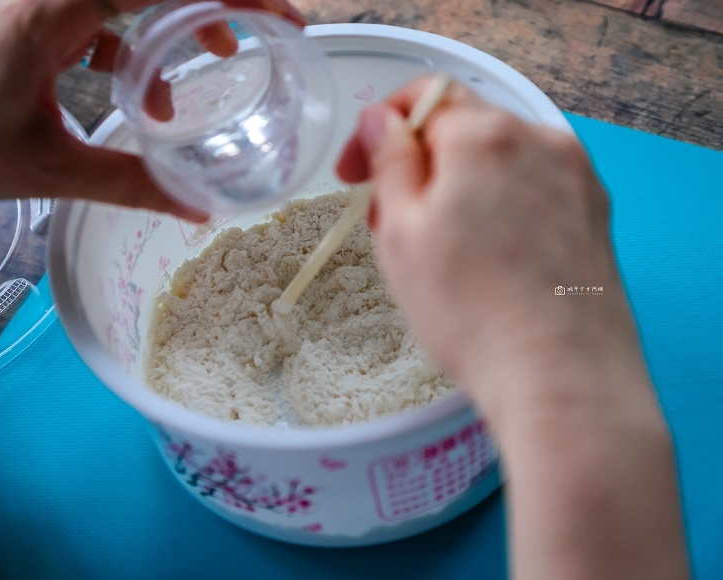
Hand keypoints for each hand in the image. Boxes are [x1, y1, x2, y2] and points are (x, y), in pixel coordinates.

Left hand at [0, 0, 303, 224]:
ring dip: (178, 23)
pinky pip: (103, 20)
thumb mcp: (50, 172)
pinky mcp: (34, 25)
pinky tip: (148, 103)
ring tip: (216, 61)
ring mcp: (39, 6)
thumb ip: (130, 186)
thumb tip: (199, 209)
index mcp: (49, 12)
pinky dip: (137, 52)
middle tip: (264, 30)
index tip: (276, 15)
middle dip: (213, 3)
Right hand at [337, 78, 641, 414]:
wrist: (562, 378)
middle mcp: (542, 141)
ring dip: (457, 188)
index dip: (378, 130)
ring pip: (498, 162)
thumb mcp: (402, 231)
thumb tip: (382, 120)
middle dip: (417, 165)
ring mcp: (576, 178)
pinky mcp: (595, 216)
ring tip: (437, 250)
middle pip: (462, 129)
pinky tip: (486, 260)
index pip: (422, 97)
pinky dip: (498, 207)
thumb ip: (390, 161)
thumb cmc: (470, 310)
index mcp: (487, 134)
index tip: (354, 175)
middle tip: (387, 223)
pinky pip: (532, 190)